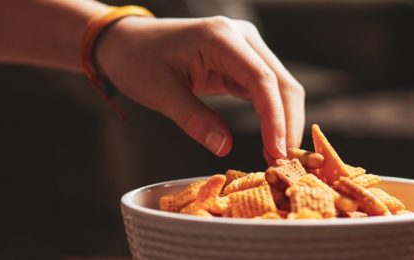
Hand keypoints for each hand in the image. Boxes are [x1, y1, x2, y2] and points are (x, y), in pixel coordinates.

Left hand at [95, 16, 304, 158]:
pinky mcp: (244, 62)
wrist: (126, 42)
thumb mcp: (159, 91)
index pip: (262, 79)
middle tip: (284, 164)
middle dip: (287, 124)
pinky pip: (268, 91)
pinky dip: (272, 117)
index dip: (274, 118)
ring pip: (281, 88)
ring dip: (284, 123)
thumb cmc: (137, 60)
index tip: (276, 152)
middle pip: (282, 83)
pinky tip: (269, 142)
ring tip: (278, 159)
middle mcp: (242, 37)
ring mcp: (246, 48)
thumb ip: (193, 119)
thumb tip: (224, 148)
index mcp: (220, 37)